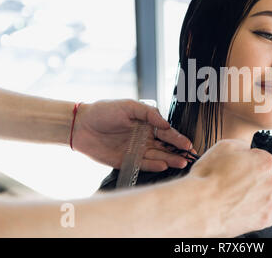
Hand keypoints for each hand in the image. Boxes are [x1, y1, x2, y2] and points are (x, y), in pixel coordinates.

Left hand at [71, 99, 194, 170]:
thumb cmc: (105, 111)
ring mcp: (136, 151)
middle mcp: (144, 138)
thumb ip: (149, 114)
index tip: (188, 144)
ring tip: (181, 162)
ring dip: (170, 159)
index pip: (166, 132)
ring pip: (157, 156)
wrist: (81, 125)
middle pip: (165, 146)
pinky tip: (164, 165)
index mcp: (147, 124)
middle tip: (190, 156)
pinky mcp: (126, 161)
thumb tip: (166, 124)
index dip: (178, 138)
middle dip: (178, 151)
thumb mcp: (129, 106)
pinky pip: (143, 165)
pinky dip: (153, 165)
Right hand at [188, 139, 271, 236]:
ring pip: (265, 196)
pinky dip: (257, 212)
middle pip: (265, 178)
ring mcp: (268, 202)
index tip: (235, 168)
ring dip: (254, 196)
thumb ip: (243, 145)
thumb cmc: (208, 176)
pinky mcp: (263, 220)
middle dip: (252, 179)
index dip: (246, 162)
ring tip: (233, 198)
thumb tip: (247, 150)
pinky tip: (242, 209)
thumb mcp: (224, 146)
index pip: (261, 158)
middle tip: (232, 183)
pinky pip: (268, 214)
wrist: (199, 205)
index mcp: (265, 162)